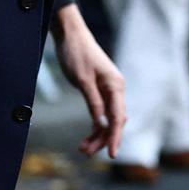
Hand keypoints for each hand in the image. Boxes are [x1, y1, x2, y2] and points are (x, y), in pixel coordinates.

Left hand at [53, 5, 126, 157]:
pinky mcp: (100, 89)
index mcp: (116, 86)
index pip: (118, 118)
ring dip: (98, 134)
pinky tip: (88, 135)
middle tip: (85, 153)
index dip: (114, 137)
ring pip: (108, 119)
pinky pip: (102, 112)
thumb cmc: (76, 54)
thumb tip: (101, 123)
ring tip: (83, 149)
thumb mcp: (82, 80)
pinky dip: (96, 124)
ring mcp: (109, 89)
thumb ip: (93, 102)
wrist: (71, 35)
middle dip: (103, 139)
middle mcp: (117, 89)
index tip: (111, 154)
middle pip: (115, 121)